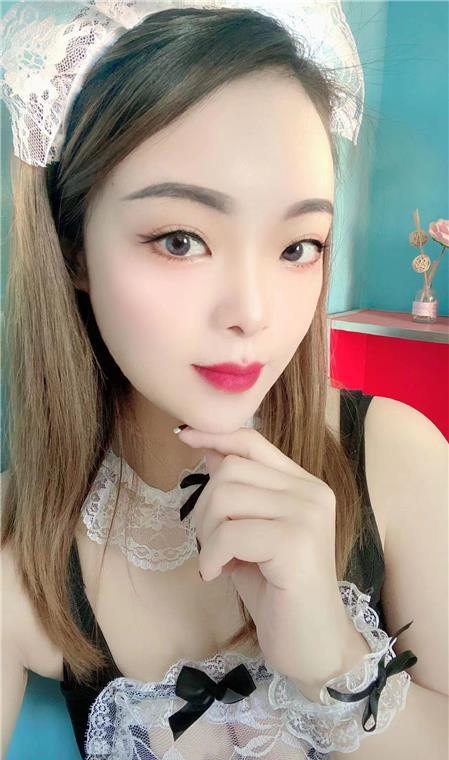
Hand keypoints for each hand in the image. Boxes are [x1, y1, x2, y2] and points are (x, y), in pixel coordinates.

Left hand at [176, 424, 351, 686]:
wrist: (313, 646)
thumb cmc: (278, 592)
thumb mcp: (250, 535)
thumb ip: (237, 495)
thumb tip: (209, 451)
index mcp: (304, 486)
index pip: (253, 442)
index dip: (215, 435)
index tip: (184, 437)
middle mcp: (312, 493)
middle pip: (231, 470)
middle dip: (205, 507)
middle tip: (211, 545)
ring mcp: (307, 515)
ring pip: (227, 497)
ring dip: (207, 533)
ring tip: (217, 561)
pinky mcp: (296, 543)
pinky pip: (230, 533)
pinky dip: (212, 555)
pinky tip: (218, 575)